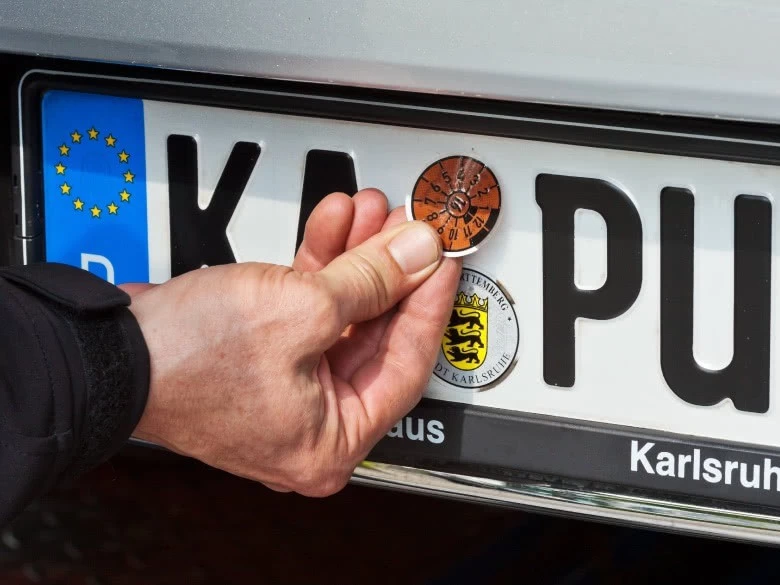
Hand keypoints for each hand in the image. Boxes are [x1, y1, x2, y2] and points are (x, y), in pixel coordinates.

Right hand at [125, 189, 460, 495]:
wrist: (108, 352)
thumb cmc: (185, 361)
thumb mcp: (301, 309)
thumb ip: (371, 280)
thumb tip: (416, 254)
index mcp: (331, 442)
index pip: (408, 364)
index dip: (429, 303)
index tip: (442, 259)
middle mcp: (313, 423)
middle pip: (377, 335)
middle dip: (390, 270)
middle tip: (409, 230)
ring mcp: (287, 388)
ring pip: (344, 313)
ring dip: (357, 258)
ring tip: (371, 212)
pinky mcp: (264, 356)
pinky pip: (309, 307)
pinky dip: (321, 266)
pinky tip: (334, 225)